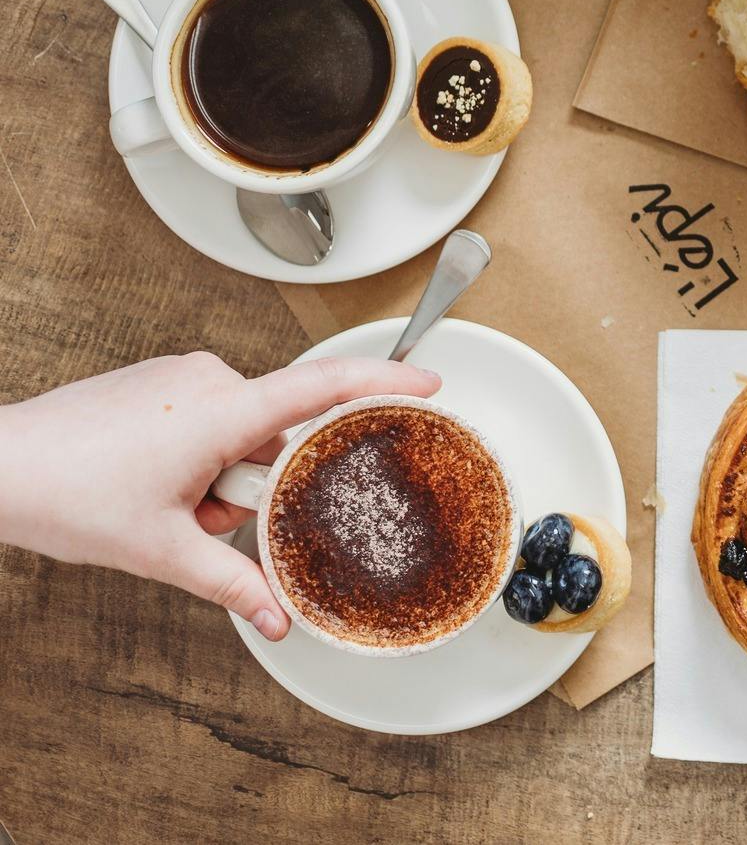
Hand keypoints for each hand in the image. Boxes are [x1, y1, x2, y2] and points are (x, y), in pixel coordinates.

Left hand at [0, 353, 439, 639]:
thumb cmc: (67, 495)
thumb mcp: (162, 552)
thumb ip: (234, 583)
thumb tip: (279, 619)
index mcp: (221, 414)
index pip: (324, 387)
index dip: (384, 382)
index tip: (430, 383)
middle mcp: (209, 382)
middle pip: (276, 431)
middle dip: (254, 481)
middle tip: (204, 515)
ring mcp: (182, 376)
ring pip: (241, 429)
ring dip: (223, 471)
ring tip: (168, 503)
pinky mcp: (160, 379)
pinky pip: (210, 415)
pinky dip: (199, 452)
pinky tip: (153, 480)